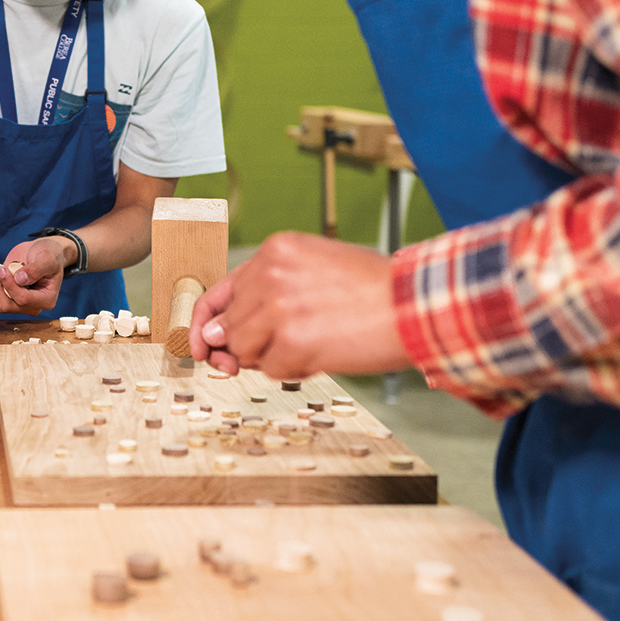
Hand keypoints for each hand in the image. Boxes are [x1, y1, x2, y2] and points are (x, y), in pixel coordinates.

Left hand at [0, 238, 68, 314]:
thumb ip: (36, 269)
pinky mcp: (5, 296)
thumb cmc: (49, 254)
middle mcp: (30, 306)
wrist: (40, 251)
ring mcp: (16, 303)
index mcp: (45, 300)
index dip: (10, 285)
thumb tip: (20, 279)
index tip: (3, 269)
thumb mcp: (47, 258)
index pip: (23, 300)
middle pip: (5, 306)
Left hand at [190, 232, 407, 378]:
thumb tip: (217, 337)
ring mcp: (279, 307)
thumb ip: (265, 294)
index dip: (206, 324)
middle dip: (249, 346)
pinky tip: (325, 352)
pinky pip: (272, 369)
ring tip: (315, 342)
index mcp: (275, 251)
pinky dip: (295, 369)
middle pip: (229, 326)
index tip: (202, 347)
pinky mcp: (293, 340)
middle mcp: (270, 274)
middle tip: (289, 346)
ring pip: (244, 349)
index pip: (220, 291)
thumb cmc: (375, 290)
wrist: (417, 304)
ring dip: (273, 357)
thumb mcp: (315, 270)